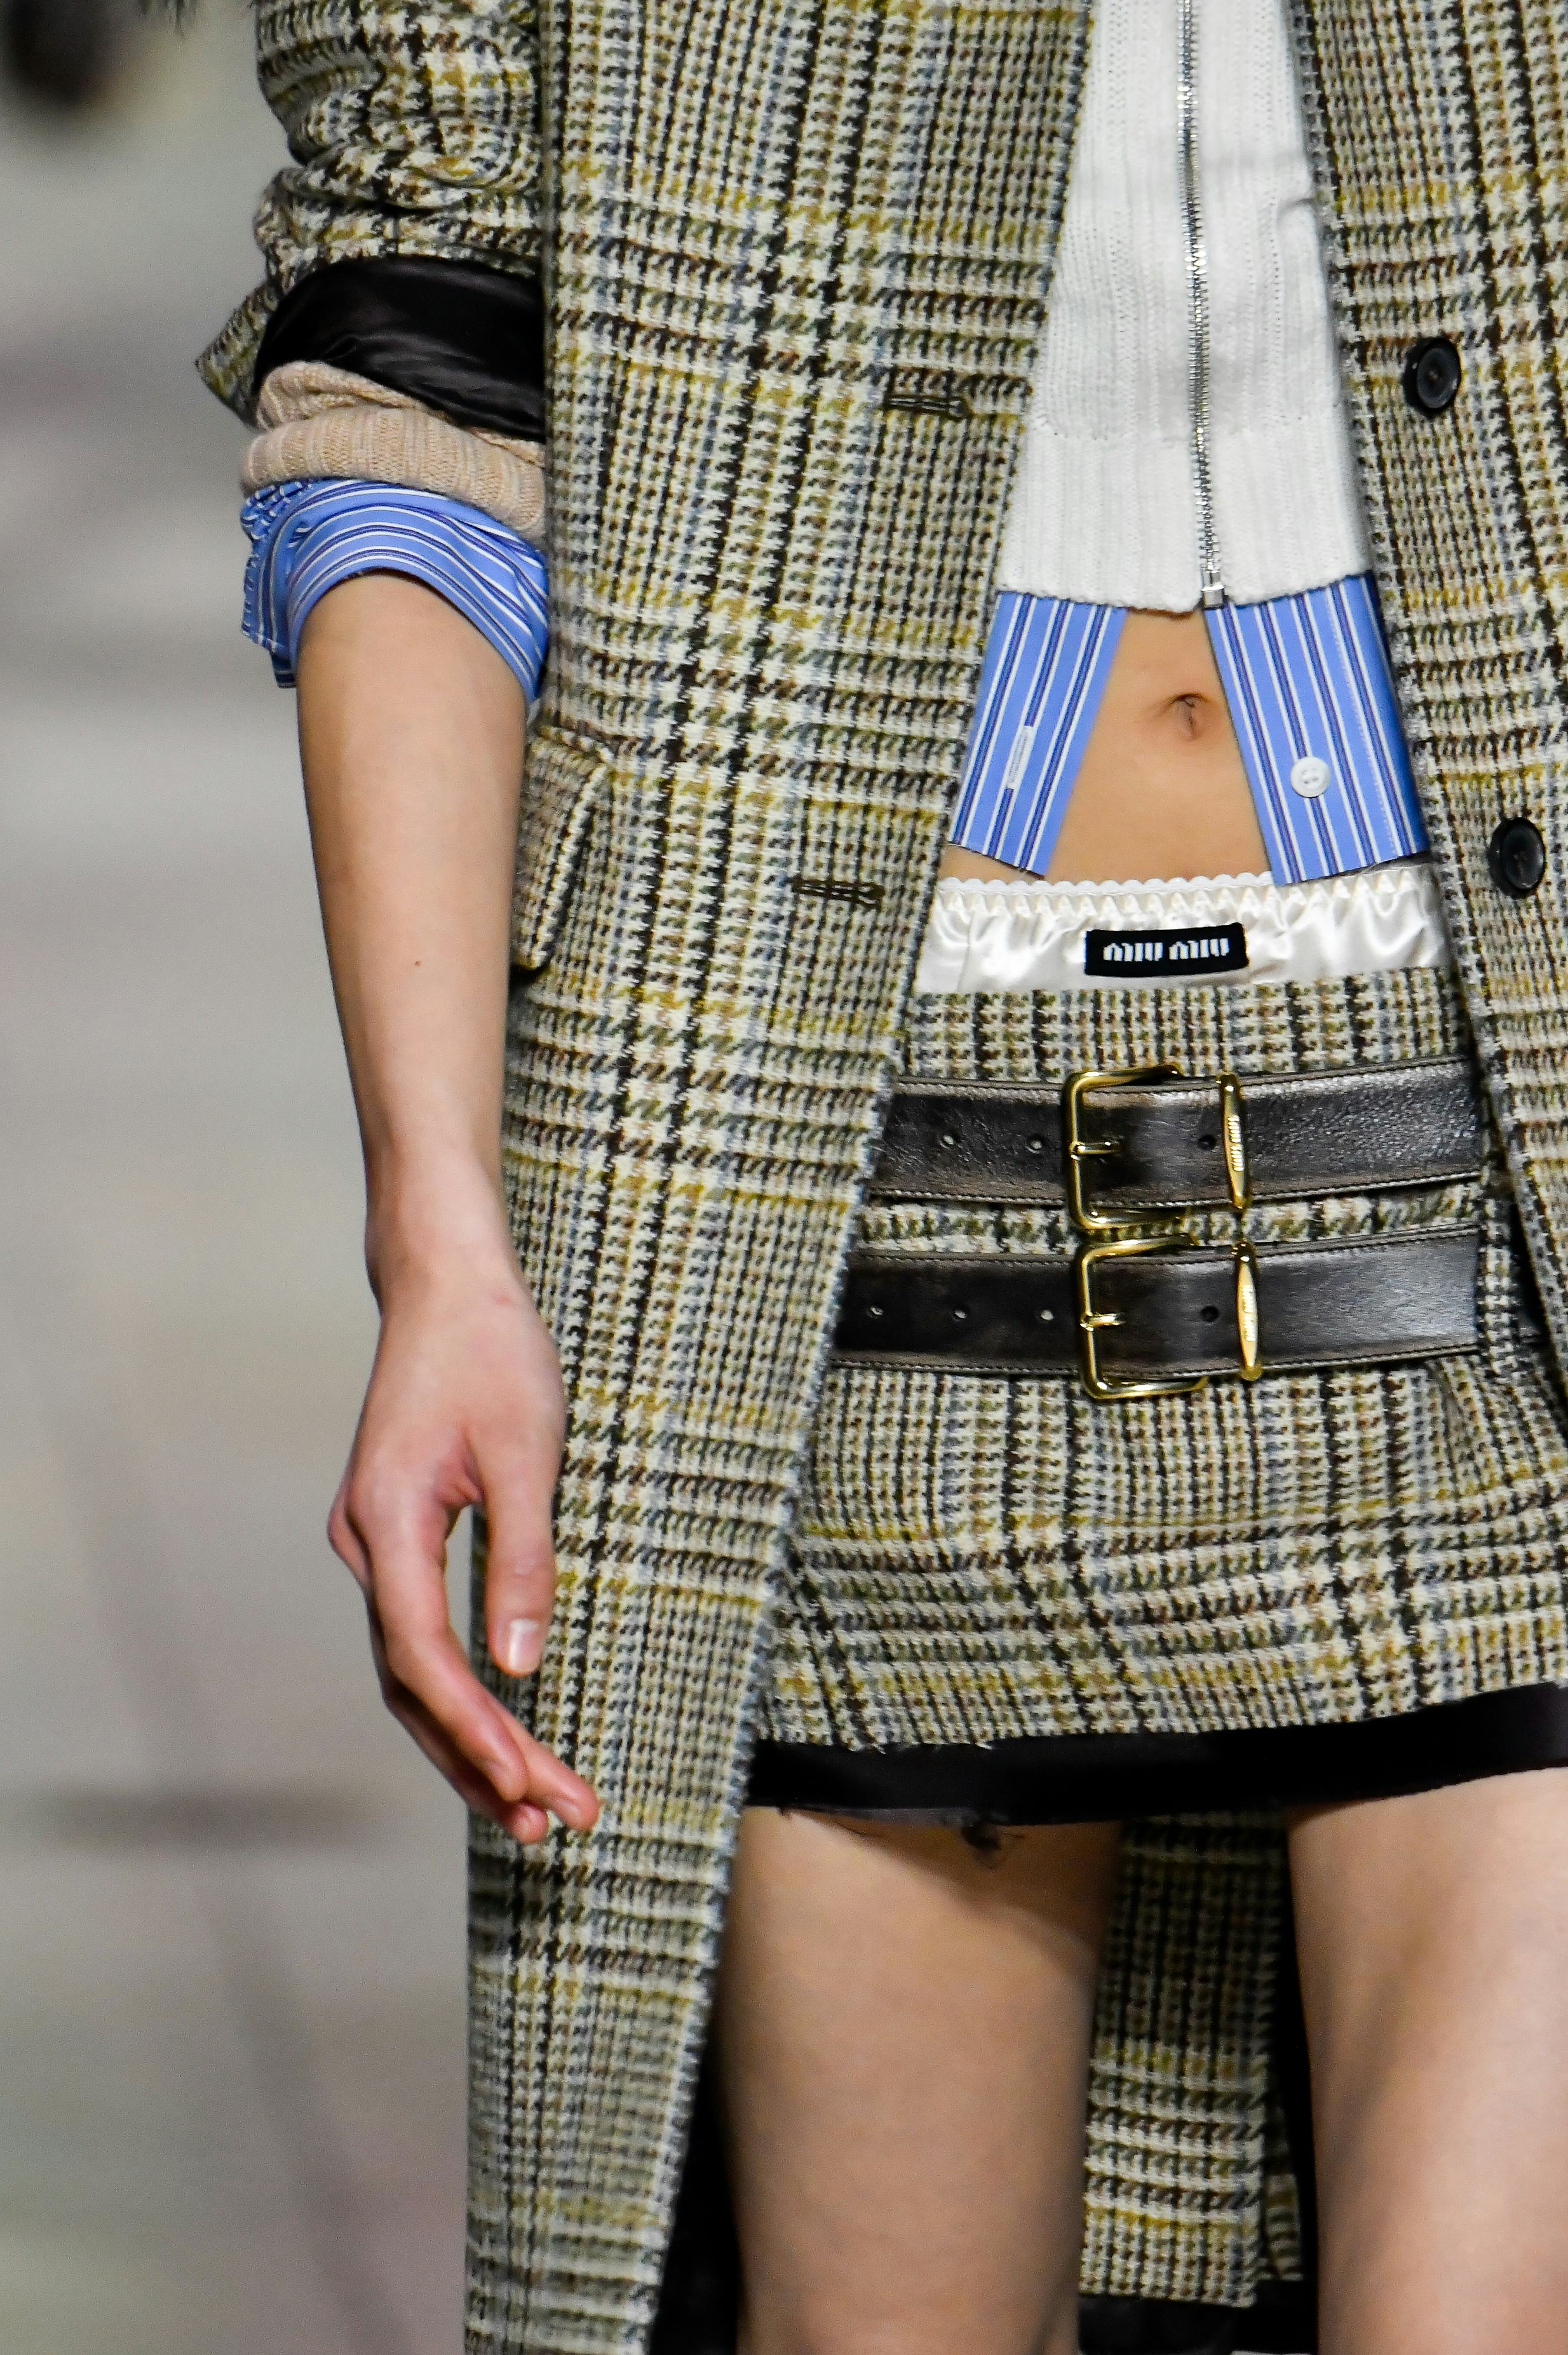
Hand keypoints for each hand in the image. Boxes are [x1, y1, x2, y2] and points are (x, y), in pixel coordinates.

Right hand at [328, 1230, 598, 1844]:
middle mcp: (366, 1544)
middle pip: (413, 1684)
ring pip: (413, 1670)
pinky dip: (460, 1694)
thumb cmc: (491, 1352)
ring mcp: (376, 1544)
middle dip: (481, 1760)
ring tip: (534, 1809)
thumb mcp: (527, 1451)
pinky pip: (420, 1636)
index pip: (423, 1658)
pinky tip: (501, 1734)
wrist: (447, 1284)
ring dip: (468, 1741)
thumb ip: (521, 1559)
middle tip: (555, 1824)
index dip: (474, 1731)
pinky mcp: (398, 1538)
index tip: (529, 1786)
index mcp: (387, 1524)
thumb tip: (520, 1668)